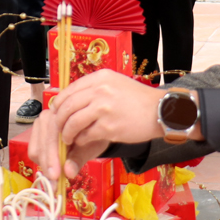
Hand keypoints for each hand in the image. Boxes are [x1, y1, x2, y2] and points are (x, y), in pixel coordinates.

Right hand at [29, 109, 110, 181]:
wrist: (92, 129)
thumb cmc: (92, 135)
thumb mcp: (91, 146)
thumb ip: (79, 158)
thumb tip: (68, 172)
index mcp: (63, 114)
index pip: (52, 137)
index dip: (52, 157)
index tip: (56, 175)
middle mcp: (47, 116)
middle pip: (41, 145)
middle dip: (48, 166)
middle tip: (54, 184)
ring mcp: (40, 124)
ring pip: (36, 150)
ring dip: (45, 166)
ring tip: (56, 180)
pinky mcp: (37, 134)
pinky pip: (34, 151)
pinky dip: (43, 163)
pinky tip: (54, 170)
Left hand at [30, 69, 161, 179]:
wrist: (162, 111)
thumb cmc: (138, 100)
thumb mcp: (115, 84)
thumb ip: (95, 89)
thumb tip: (71, 99)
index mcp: (100, 78)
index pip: (69, 90)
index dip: (59, 104)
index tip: (56, 113)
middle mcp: (100, 90)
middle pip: (67, 106)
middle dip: (59, 120)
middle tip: (59, 129)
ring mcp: (104, 108)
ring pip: (73, 122)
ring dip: (67, 133)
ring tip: (68, 139)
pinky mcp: (109, 127)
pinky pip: (86, 135)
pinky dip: (81, 140)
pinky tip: (82, 142)